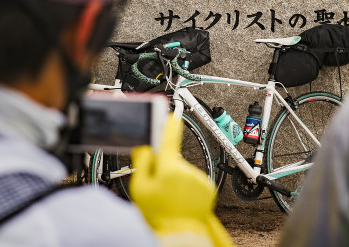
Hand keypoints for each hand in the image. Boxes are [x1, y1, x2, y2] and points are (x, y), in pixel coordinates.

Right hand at [131, 116, 232, 246]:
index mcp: (170, 167)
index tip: (172, 114)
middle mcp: (187, 169)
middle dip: (165, 166)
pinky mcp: (208, 187)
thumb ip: (142, 163)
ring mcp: (200, 178)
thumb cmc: (159, 214)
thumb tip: (146, 147)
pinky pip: (194, 181)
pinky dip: (188, 187)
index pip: (170, 137)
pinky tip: (181, 198)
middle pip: (173, 159)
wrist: (182, 233)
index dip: (169, 124)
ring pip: (183, 171)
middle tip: (158, 184)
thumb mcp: (140, 189)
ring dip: (177, 179)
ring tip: (170, 196)